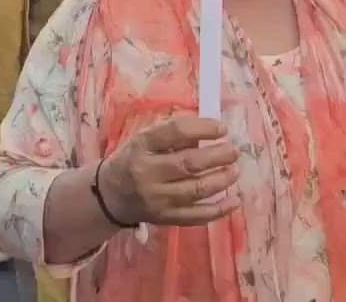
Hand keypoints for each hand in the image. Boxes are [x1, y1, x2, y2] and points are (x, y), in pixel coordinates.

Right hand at [98, 116, 240, 226]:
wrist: (109, 195)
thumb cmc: (133, 159)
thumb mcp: (144, 139)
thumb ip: (173, 134)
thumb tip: (211, 130)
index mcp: (141, 145)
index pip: (174, 132)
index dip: (202, 128)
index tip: (222, 129)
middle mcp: (147, 172)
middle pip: (189, 164)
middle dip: (218, 156)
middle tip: (233, 151)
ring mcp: (157, 198)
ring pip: (196, 190)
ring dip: (222, 180)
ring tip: (235, 170)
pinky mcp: (165, 218)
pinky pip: (196, 216)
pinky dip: (219, 210)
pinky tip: (235, 200)